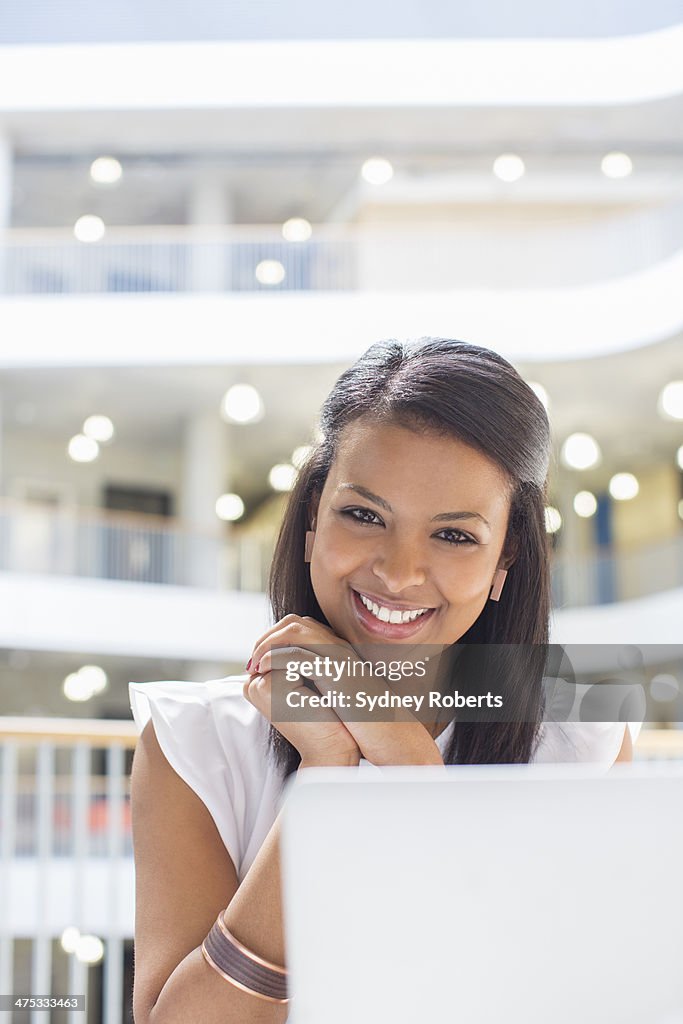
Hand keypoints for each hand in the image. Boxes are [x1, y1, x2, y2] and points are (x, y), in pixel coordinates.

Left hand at [247, 615, 443, 766]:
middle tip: (252, 659)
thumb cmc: (367, 721)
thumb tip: (301, 683)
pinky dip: (274, 658)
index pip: (301, 625)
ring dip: (266, 644)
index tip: (260, 658)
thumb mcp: (342, 694)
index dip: (276, 637)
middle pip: (293, 622)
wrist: (391, 734)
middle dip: (267, 637)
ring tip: (254, 664)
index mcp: (339, 650)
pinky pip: (297, 654)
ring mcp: (337, 656)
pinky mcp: (334, 672)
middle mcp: (338, 647)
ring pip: (292, 631)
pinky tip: (263, 671)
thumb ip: (324, 682)